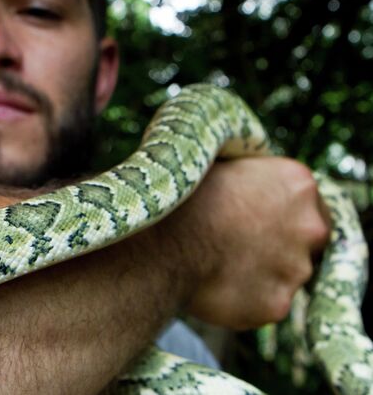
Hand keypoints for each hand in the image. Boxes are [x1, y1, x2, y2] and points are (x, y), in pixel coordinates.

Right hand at [163, 157, 329, 329]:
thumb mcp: (218, 168)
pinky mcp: (277, 305)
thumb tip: (242, 182)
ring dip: (262, 272)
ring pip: (286, 274)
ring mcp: (296, 269)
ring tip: (220, 266)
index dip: (279, 209)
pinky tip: (216, 287)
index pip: (305, 200)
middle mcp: (309, 226)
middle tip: (240, 244)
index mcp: (297, 184)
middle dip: (279, 243)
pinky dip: (245, 299)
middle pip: (307, 239)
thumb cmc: (180, 200)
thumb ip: (246, 177)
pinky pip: (265, 303)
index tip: (256, 215)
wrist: (163, 246)